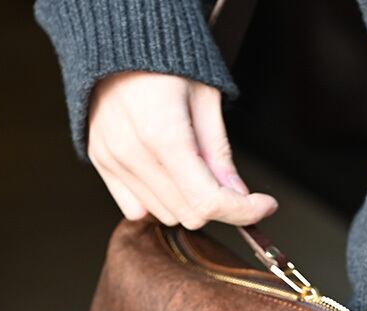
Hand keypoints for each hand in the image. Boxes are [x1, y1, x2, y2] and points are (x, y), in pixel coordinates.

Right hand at [87, 71, 277, 227]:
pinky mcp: (101, 162)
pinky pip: (137, 209)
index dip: (243, 211)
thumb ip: (219, 153)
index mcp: (162, 133)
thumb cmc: (165, 60)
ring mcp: (113, 160)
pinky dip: (159, 202)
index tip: (265, 205)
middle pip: (189, 213)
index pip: (208, 200)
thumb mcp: (205, 99)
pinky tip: (168, 176)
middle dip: (218, 205)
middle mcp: (132, 152)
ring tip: (193, 168)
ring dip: (188, 203)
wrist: (119, 39)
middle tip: (227, 180)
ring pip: (165, 215)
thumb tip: (237, 195)